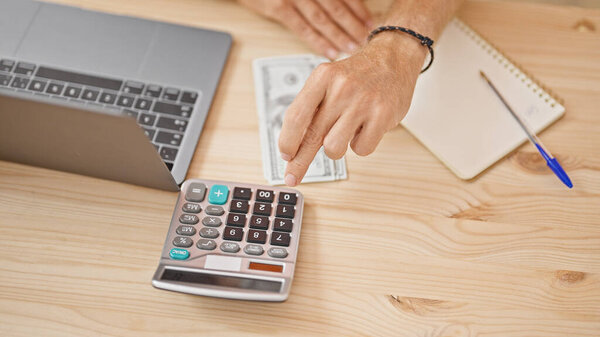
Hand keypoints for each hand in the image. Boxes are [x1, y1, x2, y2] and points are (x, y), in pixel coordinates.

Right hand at [237, 0, 371, 58]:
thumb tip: (347, 8)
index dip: (360, 10)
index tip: (371, 25)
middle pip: (337, 7)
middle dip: (354, 27)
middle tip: (367, 43)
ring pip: (323, 19)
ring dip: (340, 36)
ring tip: (353, 50)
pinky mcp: (278, 7)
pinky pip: (303, 28)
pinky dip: (318, 42)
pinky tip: (330, 52)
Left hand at [278, 33, 426, 185]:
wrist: (394, 57)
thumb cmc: (357, 75)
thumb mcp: (329, 80)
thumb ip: (312, 108)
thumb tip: (293, 147)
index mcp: (322, 77)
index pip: (297, 116)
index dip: (287, 141)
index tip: (285, 156)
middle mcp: (341, 88)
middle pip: (312, 136)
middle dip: (299, 162)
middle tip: (292, 177)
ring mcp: (363, 101)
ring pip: (335, 148)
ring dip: (337, 148)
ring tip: (346, 132)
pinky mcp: (383, 114)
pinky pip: (361, 149)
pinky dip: (361, 144)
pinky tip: (366, 128)